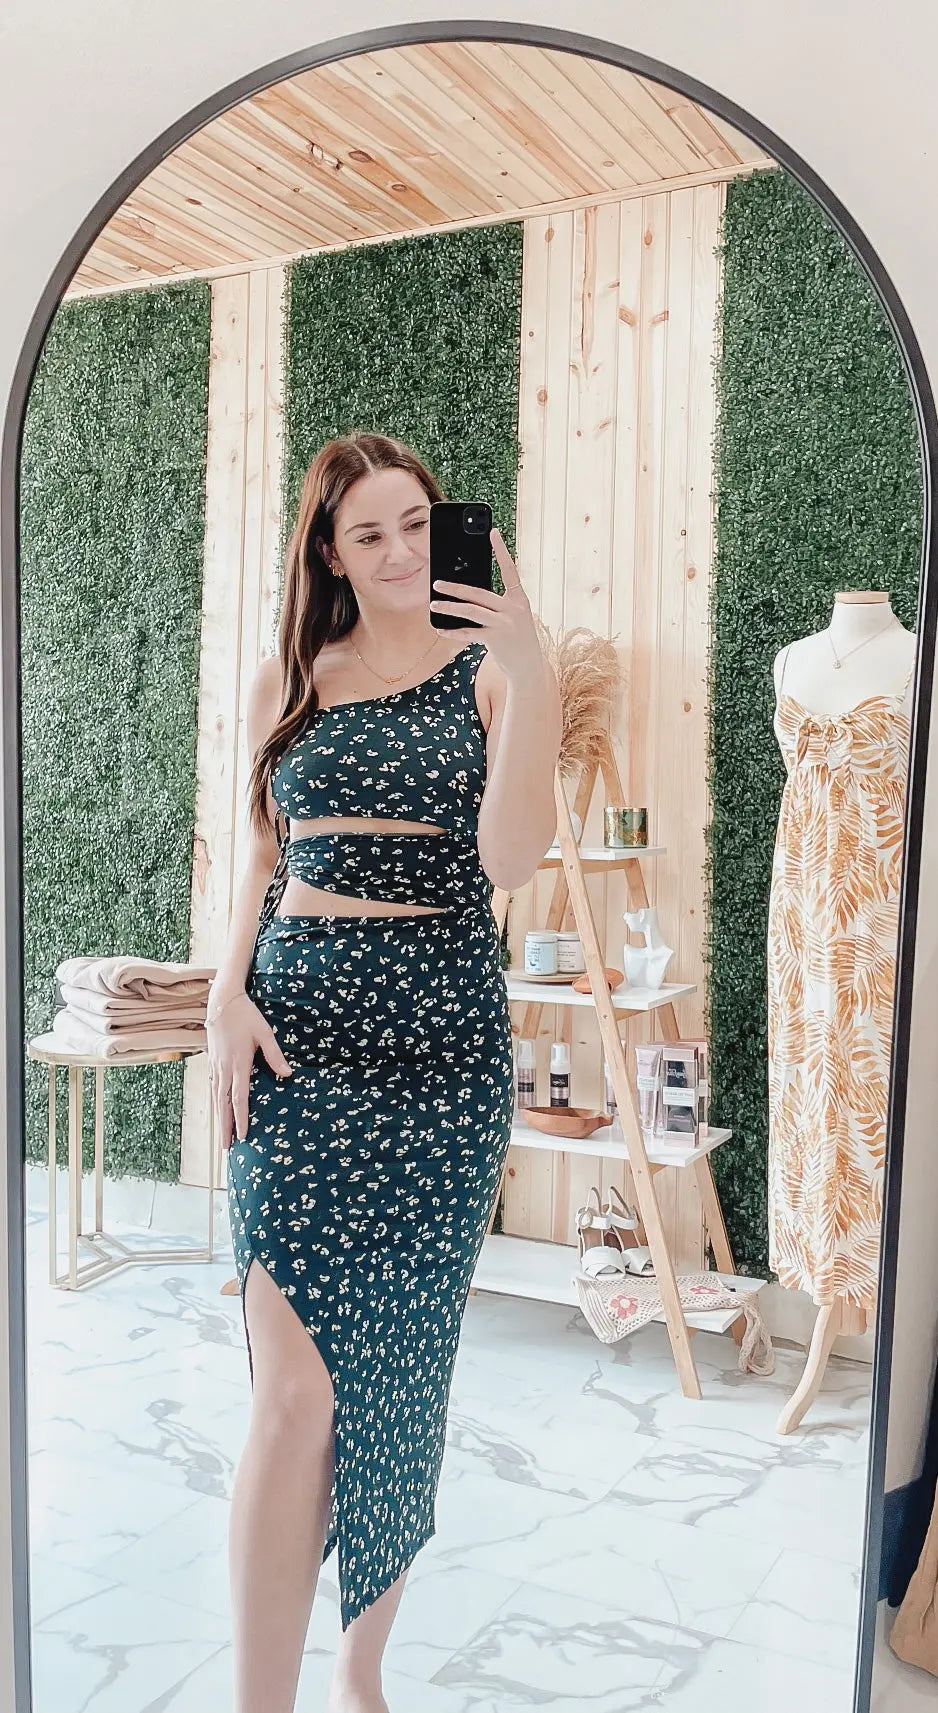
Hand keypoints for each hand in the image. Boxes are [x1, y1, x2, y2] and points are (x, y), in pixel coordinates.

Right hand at [207, 992, 291, 1150]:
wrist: (222, 1002)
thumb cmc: (246, 1016)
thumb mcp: (265, 1033)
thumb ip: (275, 1055)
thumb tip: (289, 1074)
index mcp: (238, 1064)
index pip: (240, 1098)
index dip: (241, 1118)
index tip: (243, 1135)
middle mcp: (224, 1068)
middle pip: (223, 1104)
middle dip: (225, 1126)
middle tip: (226, 1147)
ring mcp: (216, 1065)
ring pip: (216, 1097)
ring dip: (219, 1117)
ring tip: (222, 1134)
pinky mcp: (212, 1061)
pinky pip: (213, 1086)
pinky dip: (215, 1100)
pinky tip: (218, 1108)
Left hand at [429, 528, 545, 691]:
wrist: (528, 668)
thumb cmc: (517, 640)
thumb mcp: (514, 618)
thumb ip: (496, 605)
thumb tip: (467, 595)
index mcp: (519, 599)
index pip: (510, 569)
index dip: (501, 551)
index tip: (493, 532)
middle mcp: (513, 609)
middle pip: (479, 593)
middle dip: (455, 588)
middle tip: (437, 583)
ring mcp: (505, 624)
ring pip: (471, 611)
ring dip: (450, 607)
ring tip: (434, 604)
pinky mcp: (496, 639)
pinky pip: (469, 633)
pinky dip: (453, 632)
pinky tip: (441, 630)